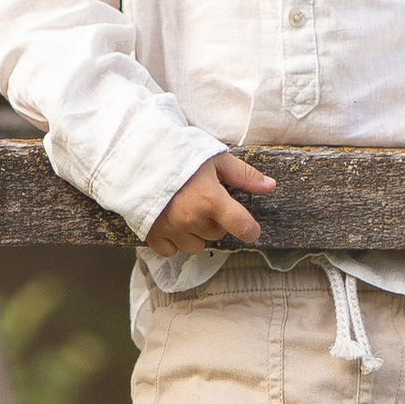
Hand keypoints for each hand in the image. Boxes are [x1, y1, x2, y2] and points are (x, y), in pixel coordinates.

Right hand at [149, 151, 277, 252]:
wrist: (135, 154)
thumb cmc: (177, 152)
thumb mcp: (214, 157)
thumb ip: (242, 175)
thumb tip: (269, 186)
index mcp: (211, 200)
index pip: (242, 227)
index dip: (251, 230)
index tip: (250, 228)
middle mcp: (192, 219)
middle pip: (217, 234)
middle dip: (215, 221)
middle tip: (203, 201)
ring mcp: (171, 229)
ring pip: (195, 246)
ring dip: (195, 233)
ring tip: (185, 211)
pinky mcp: (152, 234)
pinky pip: (171, 251)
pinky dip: (173, 241)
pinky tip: (169, 221)